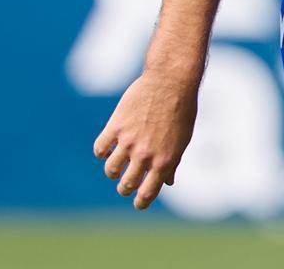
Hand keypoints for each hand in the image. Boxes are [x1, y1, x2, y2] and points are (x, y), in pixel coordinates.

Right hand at [92, 68, 199, 209]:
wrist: (171, 81)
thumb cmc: (182, 110)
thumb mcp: (182, 139)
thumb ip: (173, 162)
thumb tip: (168, 182)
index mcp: (165, 161)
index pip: (147, 194)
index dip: (141, 203)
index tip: (137, 203)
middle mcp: (146, 155)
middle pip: (126, 185)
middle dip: (125, 188)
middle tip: (125, 184)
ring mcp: (129, 141)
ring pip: (111, 170)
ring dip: (113, 171)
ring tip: (117, 164)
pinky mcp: (116, 126)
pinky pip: (100, 149)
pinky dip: (102, 152)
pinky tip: (109, 147)